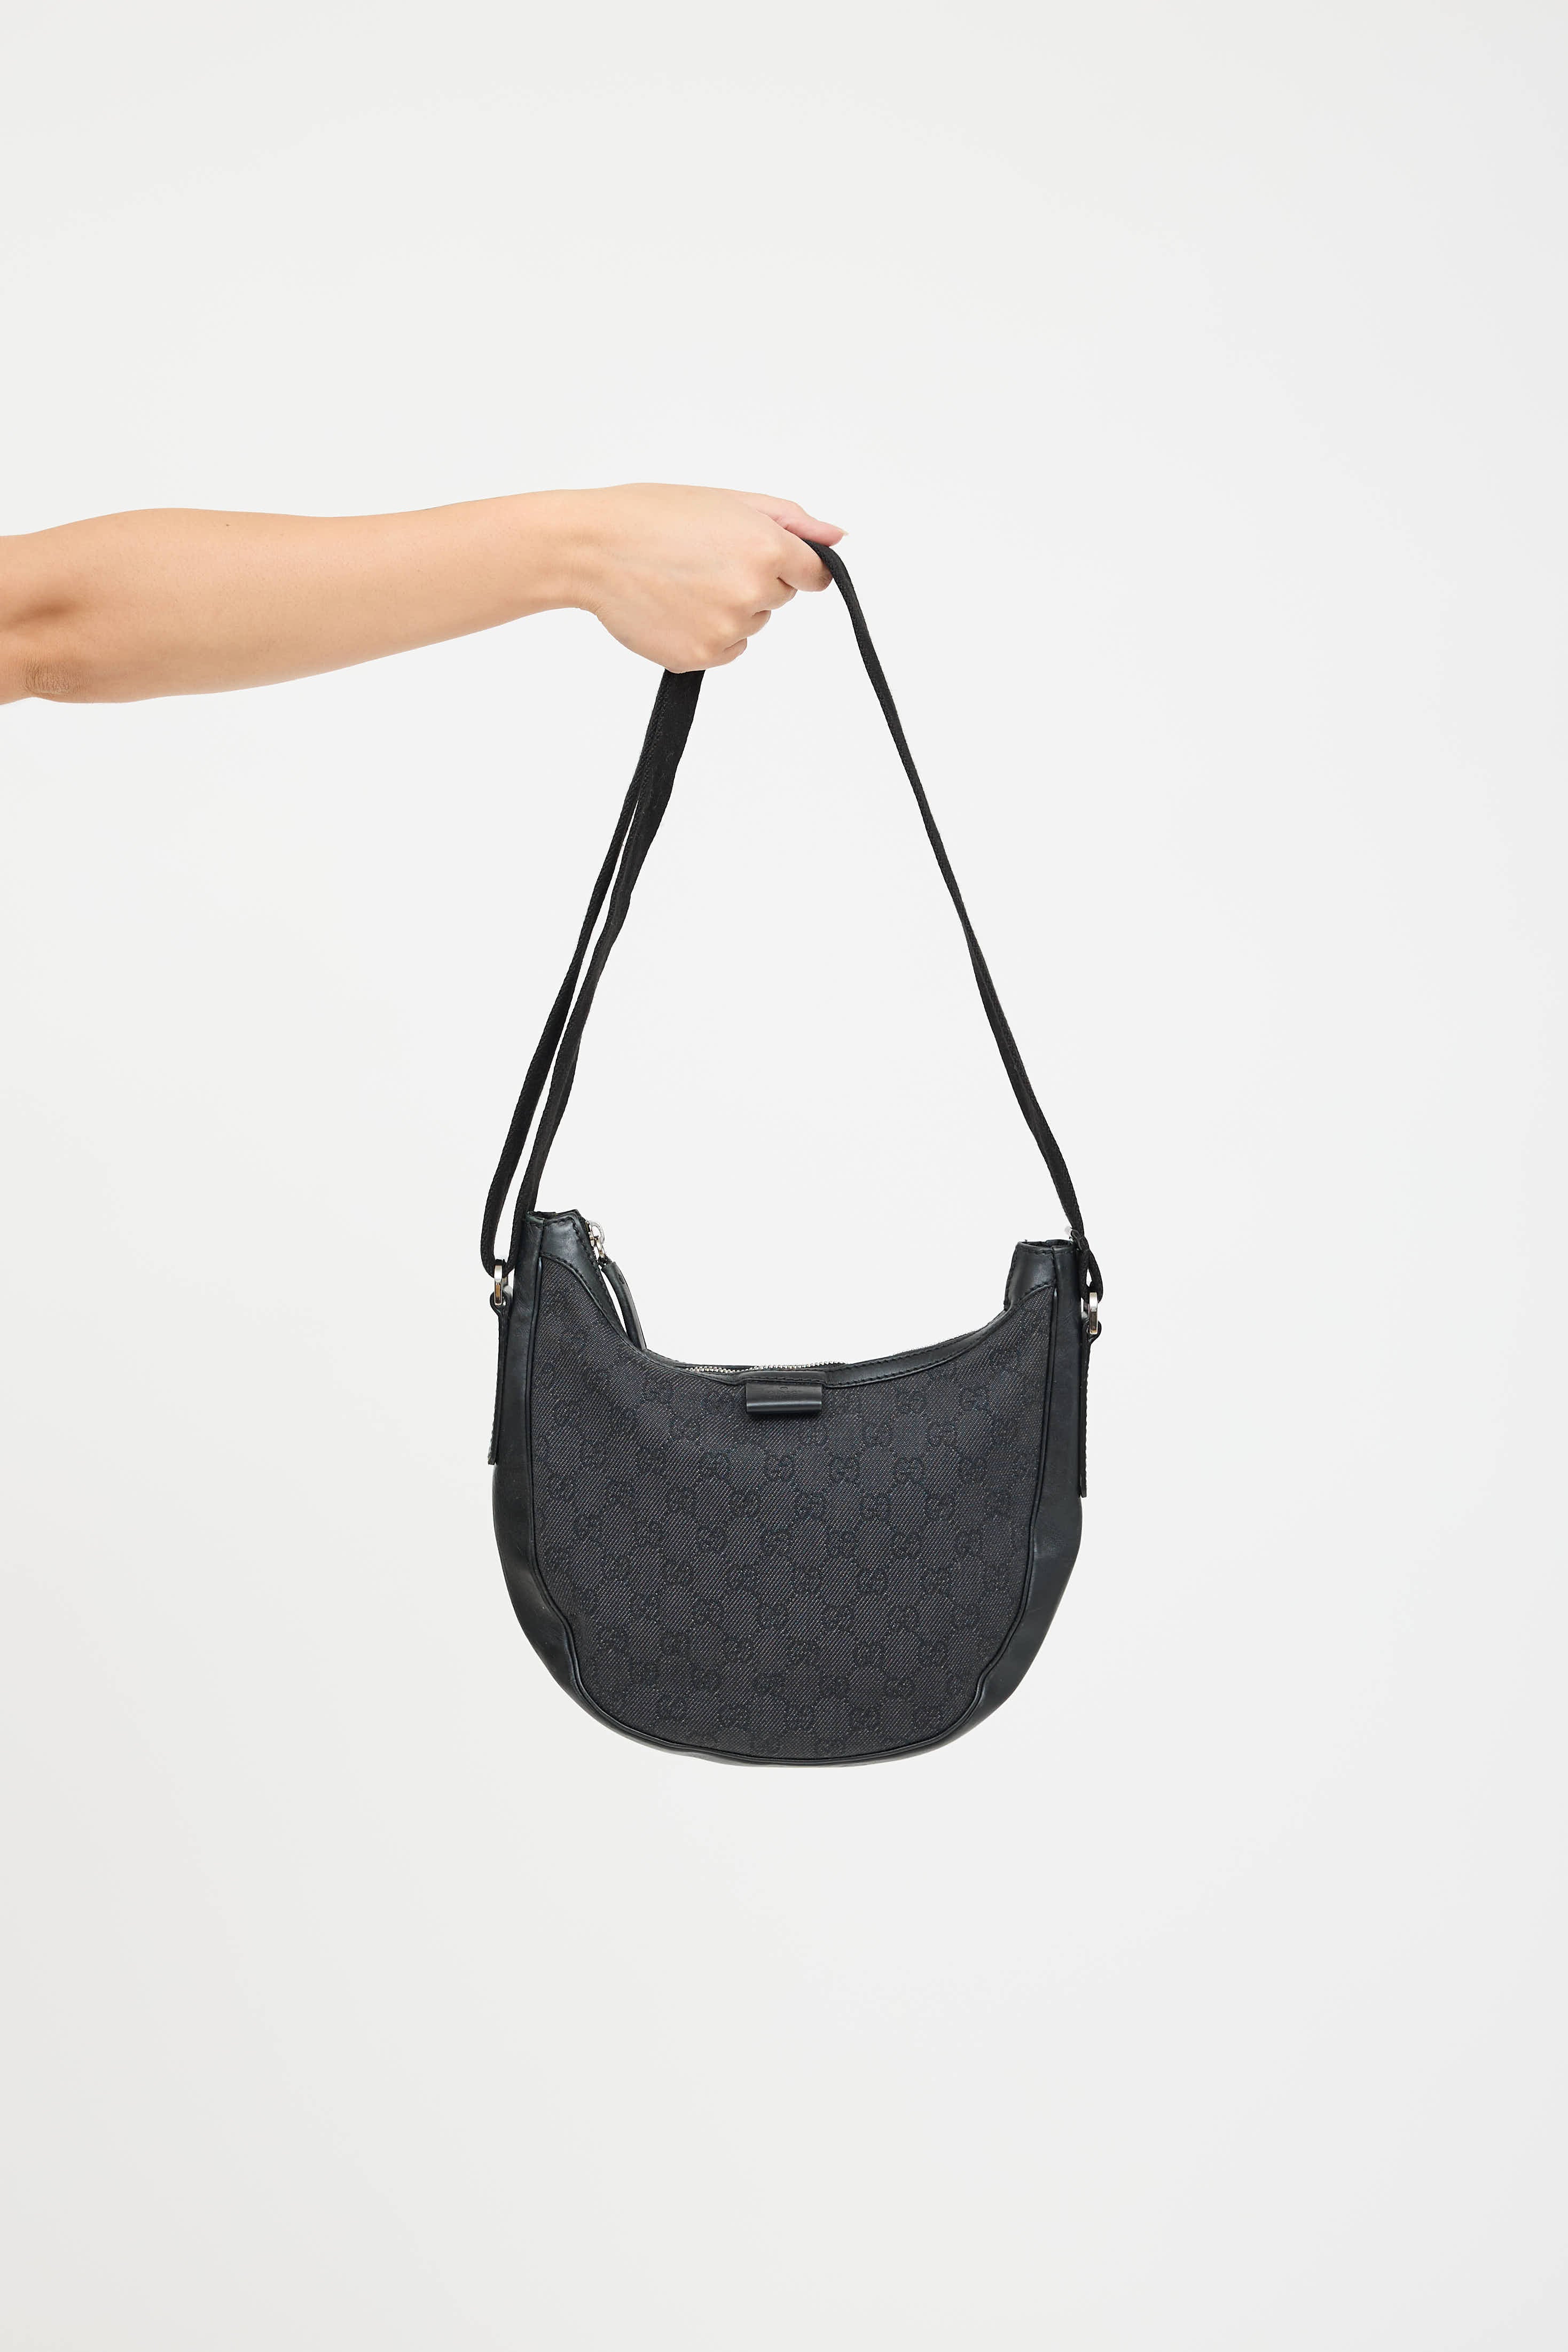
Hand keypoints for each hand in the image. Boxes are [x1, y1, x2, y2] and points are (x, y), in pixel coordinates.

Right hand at [561, 484, 843, 671]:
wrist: (592, 549)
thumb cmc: (654, 515)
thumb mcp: (728, 501)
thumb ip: (792, 520)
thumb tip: (838, 537)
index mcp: (767, 546)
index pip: (815, 574)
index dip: (789, 564)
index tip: (762, 557)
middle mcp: (753, 591)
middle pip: (779, 598)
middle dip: (753, 581)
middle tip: (703, 559)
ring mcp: (728, 628)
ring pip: (752, 625)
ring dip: (728, 609)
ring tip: (683, 582)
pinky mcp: (701, 656)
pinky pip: (725, 650)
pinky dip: (706, 635)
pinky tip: (674, 607)